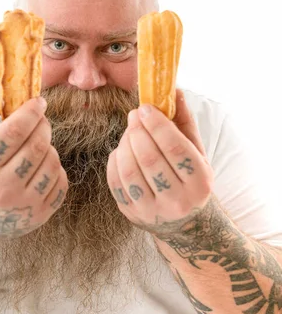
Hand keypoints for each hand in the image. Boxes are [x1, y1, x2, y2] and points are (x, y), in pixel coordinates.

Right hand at [0, 86, 67, 259]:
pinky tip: (42, 166)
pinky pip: (61, 182)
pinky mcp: (39, 217)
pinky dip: (56, 168)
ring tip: (36, 145)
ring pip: (52, 161)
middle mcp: (1, 189)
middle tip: (39, 119)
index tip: (39, 101)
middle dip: (43, 125)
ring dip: (49, 146)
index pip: (15, 130)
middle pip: (37, 144)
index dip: (32, 111)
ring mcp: (22, 206)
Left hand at [106, 89, 213, 234]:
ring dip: (124, 144)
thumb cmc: (191, 179)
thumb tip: (174, 90)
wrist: (186, 223)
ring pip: (129, 170)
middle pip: (149, 158)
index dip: (156, 124)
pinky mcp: (132, 215)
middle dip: (137, 131)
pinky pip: (115, 183)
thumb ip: (184, 122)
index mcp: (199, 182)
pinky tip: (122, 151)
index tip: (145, 108)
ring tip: (129, 133)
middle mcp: (178, 201)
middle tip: (134, 116)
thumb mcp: (197, 152)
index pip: (174, 148)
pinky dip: (115, 161)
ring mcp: (153, 211)